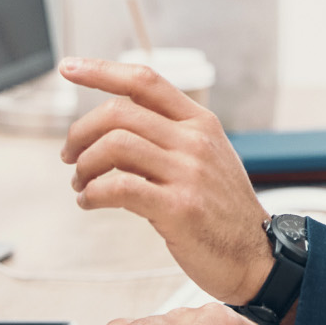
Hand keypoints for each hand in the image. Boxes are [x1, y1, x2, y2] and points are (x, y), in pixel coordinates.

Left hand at [59, 57, 272, 303]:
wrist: (255, 255)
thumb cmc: (223, 211)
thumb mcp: (207, 159)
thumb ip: (168, 138)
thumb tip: (112, 130)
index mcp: (201, 123)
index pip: (145, 81)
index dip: (102, 72)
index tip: (70, 69)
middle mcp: (196, 141)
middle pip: (119, 112)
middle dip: (80, 132)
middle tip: (70, 155)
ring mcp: (189, 173)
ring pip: (114, 146)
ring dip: (83, 166)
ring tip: (81, 185)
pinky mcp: (178, 207)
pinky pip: (117, 187)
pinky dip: (92, 194)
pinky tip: (90, 202)